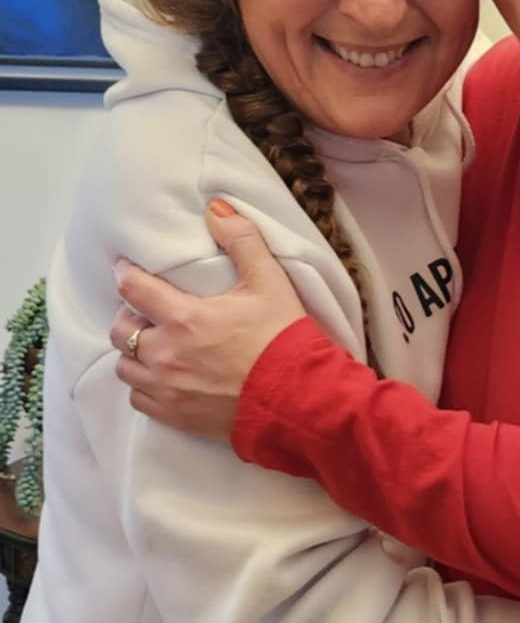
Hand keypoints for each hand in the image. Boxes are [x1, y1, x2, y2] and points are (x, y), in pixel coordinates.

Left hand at [110, 202, 304, 438]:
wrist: (297, 400)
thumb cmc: (282, 339)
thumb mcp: (268, 281)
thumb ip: (241, 239)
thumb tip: (216, 207)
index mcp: (183, 318)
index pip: (132, 289)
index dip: (125, 274)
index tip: (126, 270)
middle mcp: (166, 355)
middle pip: (120, 331)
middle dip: (128, 317)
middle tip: (144, 311)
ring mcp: (167, 388)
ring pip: (125, 367)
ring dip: (133, 353)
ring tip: (151, 345)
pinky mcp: (174, 415)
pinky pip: (138, 399)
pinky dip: (143, 386)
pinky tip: (161, 378)